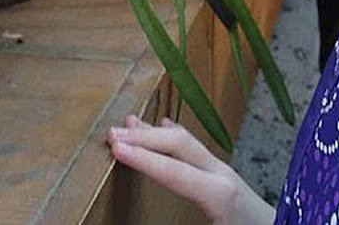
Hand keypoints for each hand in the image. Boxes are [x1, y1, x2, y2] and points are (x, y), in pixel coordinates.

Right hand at [106, 116, 273, 224]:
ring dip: (155, 134)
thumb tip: (155, 216)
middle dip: (144, 138)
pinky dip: (173, 139)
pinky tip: (165, 130)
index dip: (143, 159)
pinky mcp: (228, 180)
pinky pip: (196, 151)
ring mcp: (227, 174)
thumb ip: (195, 219)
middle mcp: (224, 176)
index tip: (115, 148)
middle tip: (111, 133)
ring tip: (129, 123)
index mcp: (221, 194)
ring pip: (187, 144)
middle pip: (180, 145)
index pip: (175, 170)